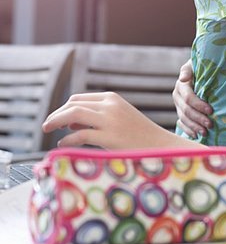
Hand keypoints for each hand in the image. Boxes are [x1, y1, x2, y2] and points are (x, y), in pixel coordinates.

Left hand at [42, 91, 176, 148]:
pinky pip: (80, 135)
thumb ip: (97, 116)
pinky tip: (61, 145)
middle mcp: (110, 105)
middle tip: (46, 126)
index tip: (55, 120)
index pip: (79, 98)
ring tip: (47, 130)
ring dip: (55, 122)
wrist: (160, 146)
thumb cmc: (138, 135)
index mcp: (112, 98)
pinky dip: (67, 140)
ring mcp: (110, 120)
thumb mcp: (119, 118)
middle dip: (56, 114)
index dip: (63, 108)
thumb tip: (69, 121)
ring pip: (73, 115)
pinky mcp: (110, 137)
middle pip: (73, 104)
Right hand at [172, 59, 212, 138]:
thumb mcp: (195, 65)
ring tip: (206, 132)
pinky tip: (196, 135)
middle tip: (211, 124)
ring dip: (194, 127)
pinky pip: (181, 124)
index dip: (199, 105)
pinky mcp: (180, 112)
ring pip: (184, 119)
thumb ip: (189, 70)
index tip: (211, 110)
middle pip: (186, 110)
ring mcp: (178, 105)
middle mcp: (177, 96)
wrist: (200, 71)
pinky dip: (188, 130)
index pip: (188, 98)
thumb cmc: (201, 67)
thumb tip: (184, 78)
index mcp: (181, 85)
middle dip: (198, 118)